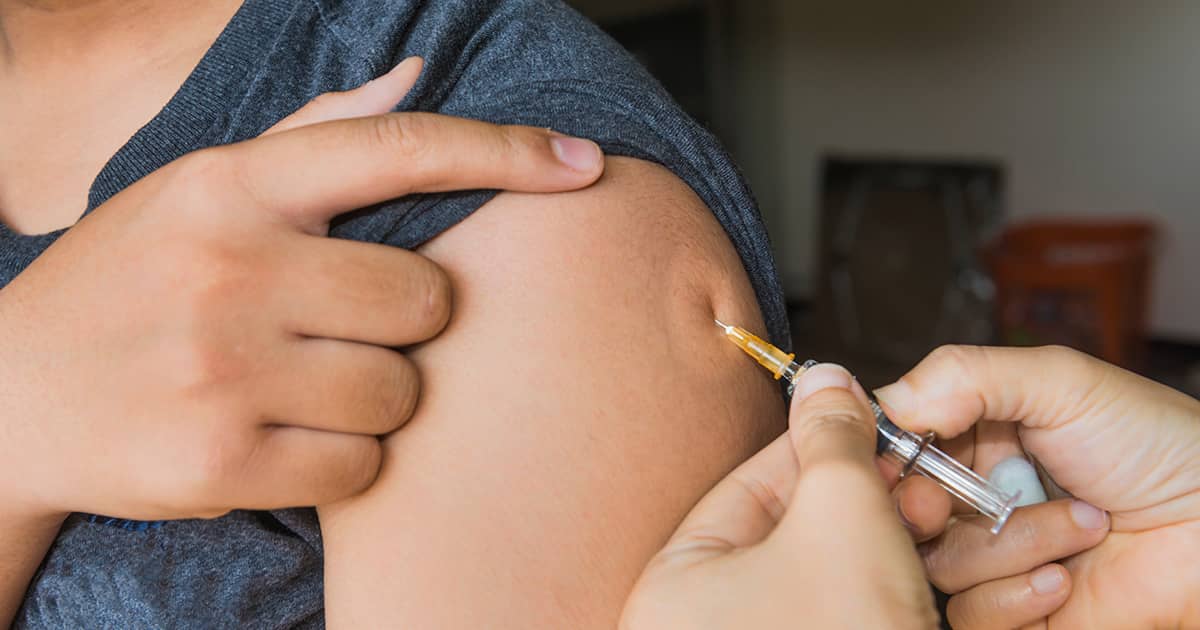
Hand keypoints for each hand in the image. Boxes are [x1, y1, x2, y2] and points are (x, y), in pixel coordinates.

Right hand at [0, 57, 605, 523]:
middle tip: (342, 329)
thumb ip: (313, 134)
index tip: (585, 162)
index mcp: (230, 186)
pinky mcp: (218, 459)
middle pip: (427, 297)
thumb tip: (420, 74)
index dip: (504, 153)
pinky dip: (342, 461)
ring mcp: (221, 367)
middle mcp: (228, 266)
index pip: (394, 149)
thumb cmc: (131, 281)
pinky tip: (279, 438)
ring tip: (301, 387)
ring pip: (403, 392)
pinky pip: (363, 466)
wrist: (7, 399)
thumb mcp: (198, 189)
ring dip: (377, 398)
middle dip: (407, 322)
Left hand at [622, 364, 938, 629]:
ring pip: (849, 578)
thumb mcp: (840, 516)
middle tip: (931, 485)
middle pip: (806, 532)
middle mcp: (716, 623)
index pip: (755, 483)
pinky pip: (871, 619)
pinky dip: (920, 599)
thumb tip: (827, 380)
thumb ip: (832, 439)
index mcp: (681, 583)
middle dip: (880, 500)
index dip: (826, 444)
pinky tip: (974, 585)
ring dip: (913, 546)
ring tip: (958, 523)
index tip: (880, 423)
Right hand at [877, 345, 1199, 627]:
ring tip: (1078, 524)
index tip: (886, 462)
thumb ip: (964, 375)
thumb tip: (889, 401)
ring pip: (938, 565)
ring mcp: (998, 557)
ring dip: (1008, 547)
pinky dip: (1013, 598)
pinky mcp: (1018, 613)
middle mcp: (979, 496)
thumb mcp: (1061, 381)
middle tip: (942, 503)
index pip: (894, 445)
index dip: (881, 457)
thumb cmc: (1160, 446)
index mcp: (977, 434)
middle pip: (898, 510)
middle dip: (920, 506)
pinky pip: (972, 615)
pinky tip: (1062, 579)